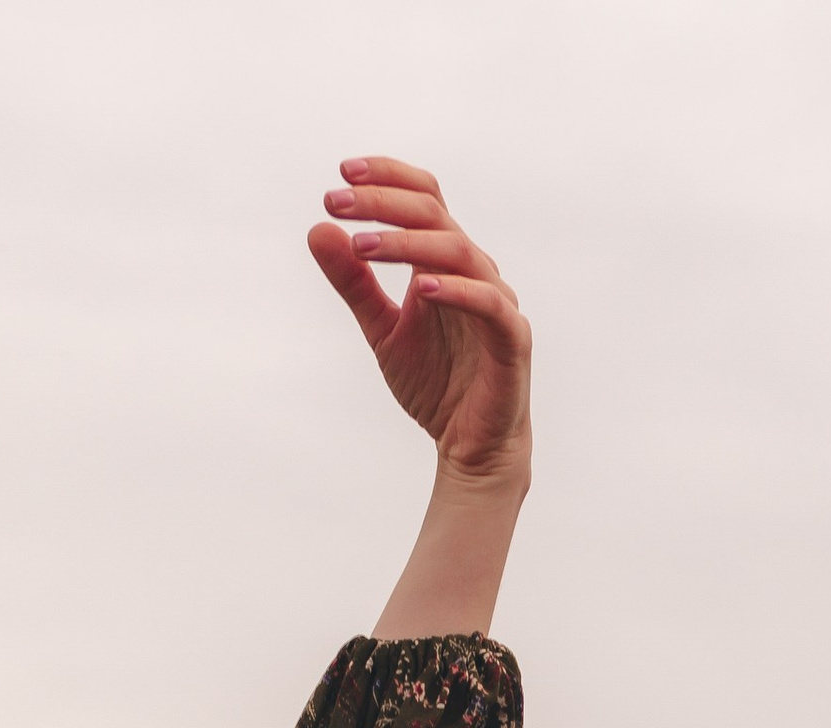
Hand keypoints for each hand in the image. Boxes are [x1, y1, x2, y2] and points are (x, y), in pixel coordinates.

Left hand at [310, 157, 531, 489]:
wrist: (472, 448)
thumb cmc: (436, 385)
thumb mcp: (381, 330)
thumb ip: (354, 283)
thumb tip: (318, 229)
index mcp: (444, 261)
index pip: (423, 198)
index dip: (387, 178)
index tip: (341, 175)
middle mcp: (473, 269)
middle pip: (433, 213)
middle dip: (383, 203)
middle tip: (337, 202)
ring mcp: (496, 300)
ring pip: (457, 251)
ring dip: (407, 244)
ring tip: (361, 246)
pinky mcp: (512, 339)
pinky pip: (488, 303)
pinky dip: (455, 291)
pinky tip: (419, 288)